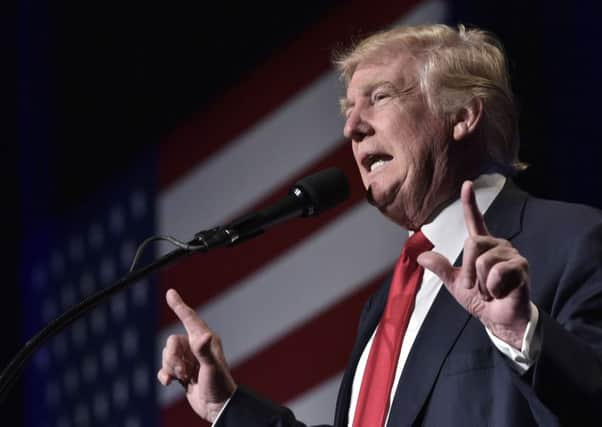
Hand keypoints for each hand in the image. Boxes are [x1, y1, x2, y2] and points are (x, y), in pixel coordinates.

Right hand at [157, 289, 236, 421]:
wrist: (217, 407)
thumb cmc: (219, 385)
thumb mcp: (212, 367)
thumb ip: (205, 351)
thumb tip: (203, 335)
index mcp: (205, 340)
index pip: (189, 318)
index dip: (179, 305)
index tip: (170, 293)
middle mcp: (196, 347)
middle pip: (172, 341)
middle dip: (172, 357)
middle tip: (183, 371)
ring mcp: (188, 359)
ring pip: (167, 354)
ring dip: (170, 367)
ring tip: (183, 378)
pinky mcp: (181, 372)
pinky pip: (164, 368)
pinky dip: (164, 375)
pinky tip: (169, 383)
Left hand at [417, 181, 530, 348]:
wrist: (499, 320)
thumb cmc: (481, 300)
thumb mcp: (455, 284)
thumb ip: (441, 268)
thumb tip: (421, 256)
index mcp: (482, 246)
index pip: (474, 220)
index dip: (469, 202)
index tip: (467, 184)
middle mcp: (497, 245)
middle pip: (472, 244)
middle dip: (468, 272)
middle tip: (476, 287)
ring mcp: (511, 254)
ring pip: (483, 260)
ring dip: (481, 283)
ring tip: (491, 291)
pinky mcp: (521, 266)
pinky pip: (496, 272)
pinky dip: (493, 288)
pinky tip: (502, 292)